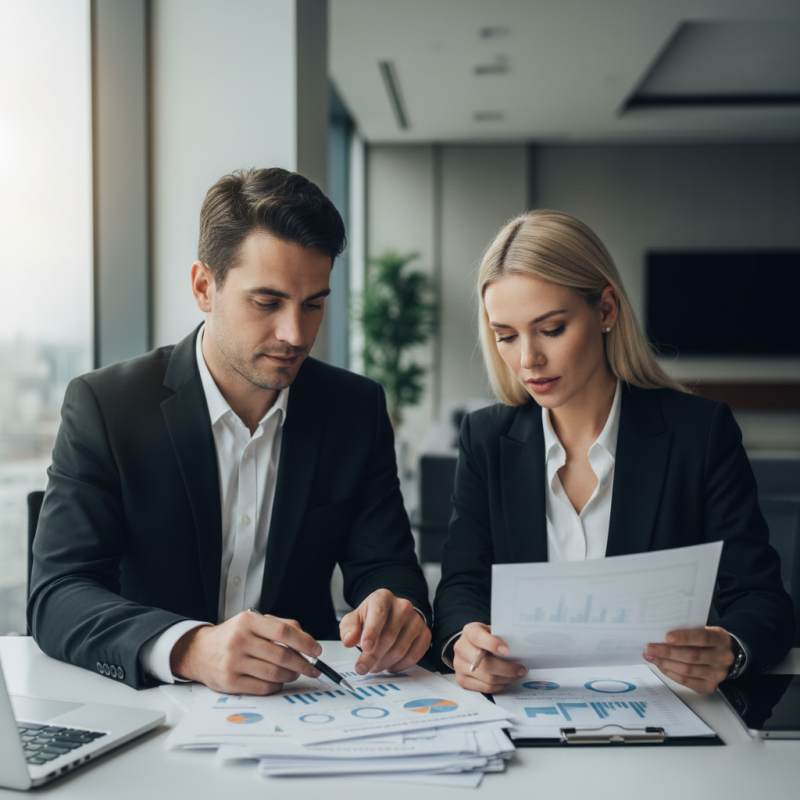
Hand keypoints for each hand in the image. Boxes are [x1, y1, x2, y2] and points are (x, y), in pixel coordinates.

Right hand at [170, 611, 321, 694]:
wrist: (199, 651)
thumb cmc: (232, 636)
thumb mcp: (253, 622)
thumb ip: (280, 625)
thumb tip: (306, 640)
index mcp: (248, 621)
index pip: (283, 632)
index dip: (304, 642)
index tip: (316, 651)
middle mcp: (239, 640)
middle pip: (281, 655)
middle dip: (303, 664)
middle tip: (313, 668)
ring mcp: (233, 662)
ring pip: (274, 673)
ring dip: (291, 676)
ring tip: (295, 673)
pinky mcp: (229, 682)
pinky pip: (263, 687)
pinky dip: (277, 686)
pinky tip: (279, 681)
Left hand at [339, 588, 430, 674]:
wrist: (390, 617)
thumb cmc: (370, 619)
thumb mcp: (353, 620)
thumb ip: (348, 629)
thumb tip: (349, 641)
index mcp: (383, 598)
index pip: (379, 613)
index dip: (372, 631)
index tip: (365, 647)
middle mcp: (403, 606)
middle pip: (389, 635)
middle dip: (373, 656)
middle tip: (362, 668)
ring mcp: (416, 620)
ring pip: (400, 649)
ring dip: (384, 663)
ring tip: (374, 666)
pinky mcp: (425, 634)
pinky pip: (414, 656)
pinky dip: (399, 666)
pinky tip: (389, 666)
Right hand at [453, 622, 526, 692]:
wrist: (468, 646)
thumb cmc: (485, 638)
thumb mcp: (491, 631)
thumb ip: (501, 636)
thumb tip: (520, 648)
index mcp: (469, 631)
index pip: (478, 637)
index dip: (493, 644)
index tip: (507, 651)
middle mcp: (461, 648)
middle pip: (485, 664)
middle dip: (507, 669)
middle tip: (522, 669)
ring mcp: (459, 665)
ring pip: (487, 678)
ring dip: (507, 679)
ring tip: (517, 675)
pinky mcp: (461, 680)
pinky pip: (485, 688)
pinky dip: (500, 686)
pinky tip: (506, 680)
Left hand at [643, 626, 734, 692]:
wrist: (721, 654)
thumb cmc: (705, 639)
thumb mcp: (701, 628)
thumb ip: (686, 630)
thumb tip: (659, 632)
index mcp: (721, 639)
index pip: (703, 638)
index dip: (684, 638)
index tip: (666, 637)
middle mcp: (722, 658)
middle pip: (692, 656)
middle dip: (667, 652)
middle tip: (649, 648)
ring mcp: (717, 674)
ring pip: (687, 670)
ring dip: (665, 663)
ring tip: (650, 657)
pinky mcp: (709, 686)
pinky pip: (686, 681)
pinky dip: (670, 673)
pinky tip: (660, 666)